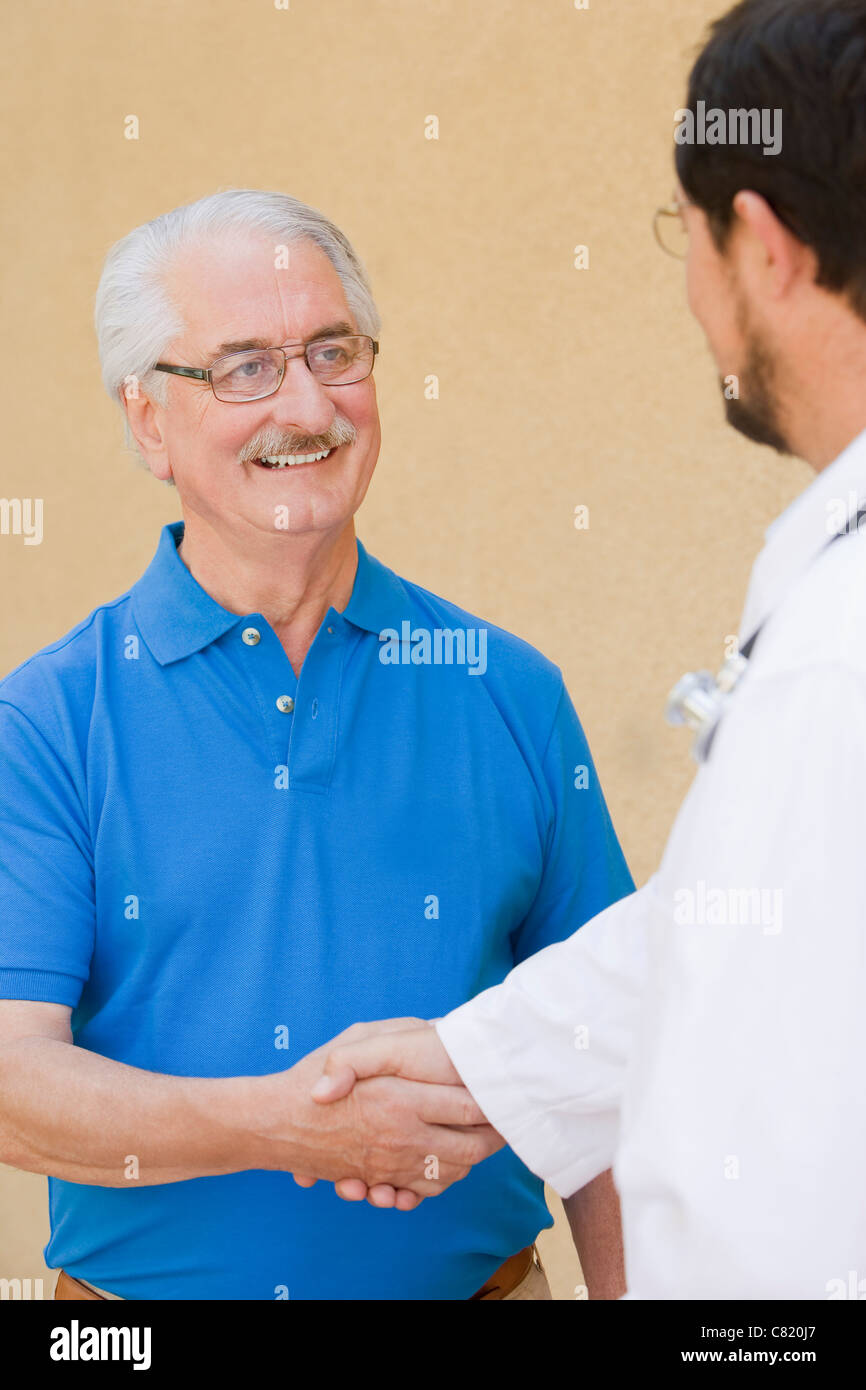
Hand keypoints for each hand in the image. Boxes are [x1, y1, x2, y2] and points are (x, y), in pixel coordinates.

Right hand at [294, 1022, 499, 1209]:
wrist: (275, 1122)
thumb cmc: (314, 1075)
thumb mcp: (355, 1040)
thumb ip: (397, 1034)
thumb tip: (437, 1027)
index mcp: (402, 1098)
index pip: (468, 1108)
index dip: (492, 1102)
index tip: (502, 1092)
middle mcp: (403, 1136)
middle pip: (471, 1148)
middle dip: (494, 1137)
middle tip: (504, 1120)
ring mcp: (392, 1164)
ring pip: (452, 1172)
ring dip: (471, 1159)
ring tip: (481, 1140)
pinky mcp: (379, 1180)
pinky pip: (425, 1190)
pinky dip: (441, 1181)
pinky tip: (445, 1164)